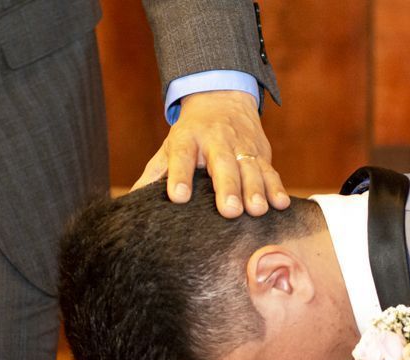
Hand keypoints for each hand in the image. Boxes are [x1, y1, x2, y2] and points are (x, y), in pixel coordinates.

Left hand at [132, 89, 288, 217]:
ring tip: (256, 210)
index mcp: (187, 139)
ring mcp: (241, 146)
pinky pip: (270, 171)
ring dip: (255, 190)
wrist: (223, 99)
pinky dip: (277, 187)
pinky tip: (280, 204)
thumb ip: (154, 175)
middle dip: (227, 187)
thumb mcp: (170, 148)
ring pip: (250, 168)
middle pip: (222, 164)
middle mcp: (216, 141)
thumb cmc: (191, 134)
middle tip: (228, 210)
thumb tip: (129, 202)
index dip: (179, 176)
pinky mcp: (261, 153)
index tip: (178, 196)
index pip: (181, 158)